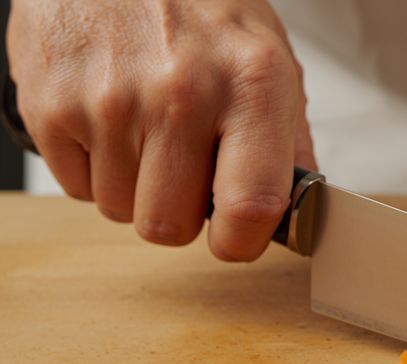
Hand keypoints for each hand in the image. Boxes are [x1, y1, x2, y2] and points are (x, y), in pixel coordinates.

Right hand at [7, 0, 315, 260]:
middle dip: (179, 213)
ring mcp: (111, 100)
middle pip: (170, 225)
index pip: (251, 206)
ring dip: (135, 187)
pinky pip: (77, 187)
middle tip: (184, 170)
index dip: (241, 242)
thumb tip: (300, 214)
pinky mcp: (50, 103)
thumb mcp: (269, 60)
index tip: (236, 238)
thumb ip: (289, 143)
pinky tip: (110, 119)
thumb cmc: (201, 10)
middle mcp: (182, 92)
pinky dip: (95, 167)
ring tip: (146, 130)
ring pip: (120, 210)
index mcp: (252, 84)